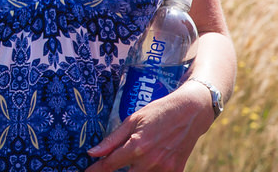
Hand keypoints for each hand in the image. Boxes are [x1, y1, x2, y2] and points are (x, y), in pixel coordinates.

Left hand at [85, 80, 213, 171]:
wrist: (191, 113)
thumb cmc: (159, 112)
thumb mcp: (133, 120)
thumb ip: (112, 139)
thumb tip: (93, 152)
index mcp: (137, 146)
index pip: (109, 165)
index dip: (95, 170)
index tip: (86, 171)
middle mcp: (150, 161)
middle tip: (110, 165)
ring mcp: (164, 169)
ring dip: (133, 171)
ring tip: (132, 160)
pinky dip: (148, 171)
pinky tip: (146, 163)